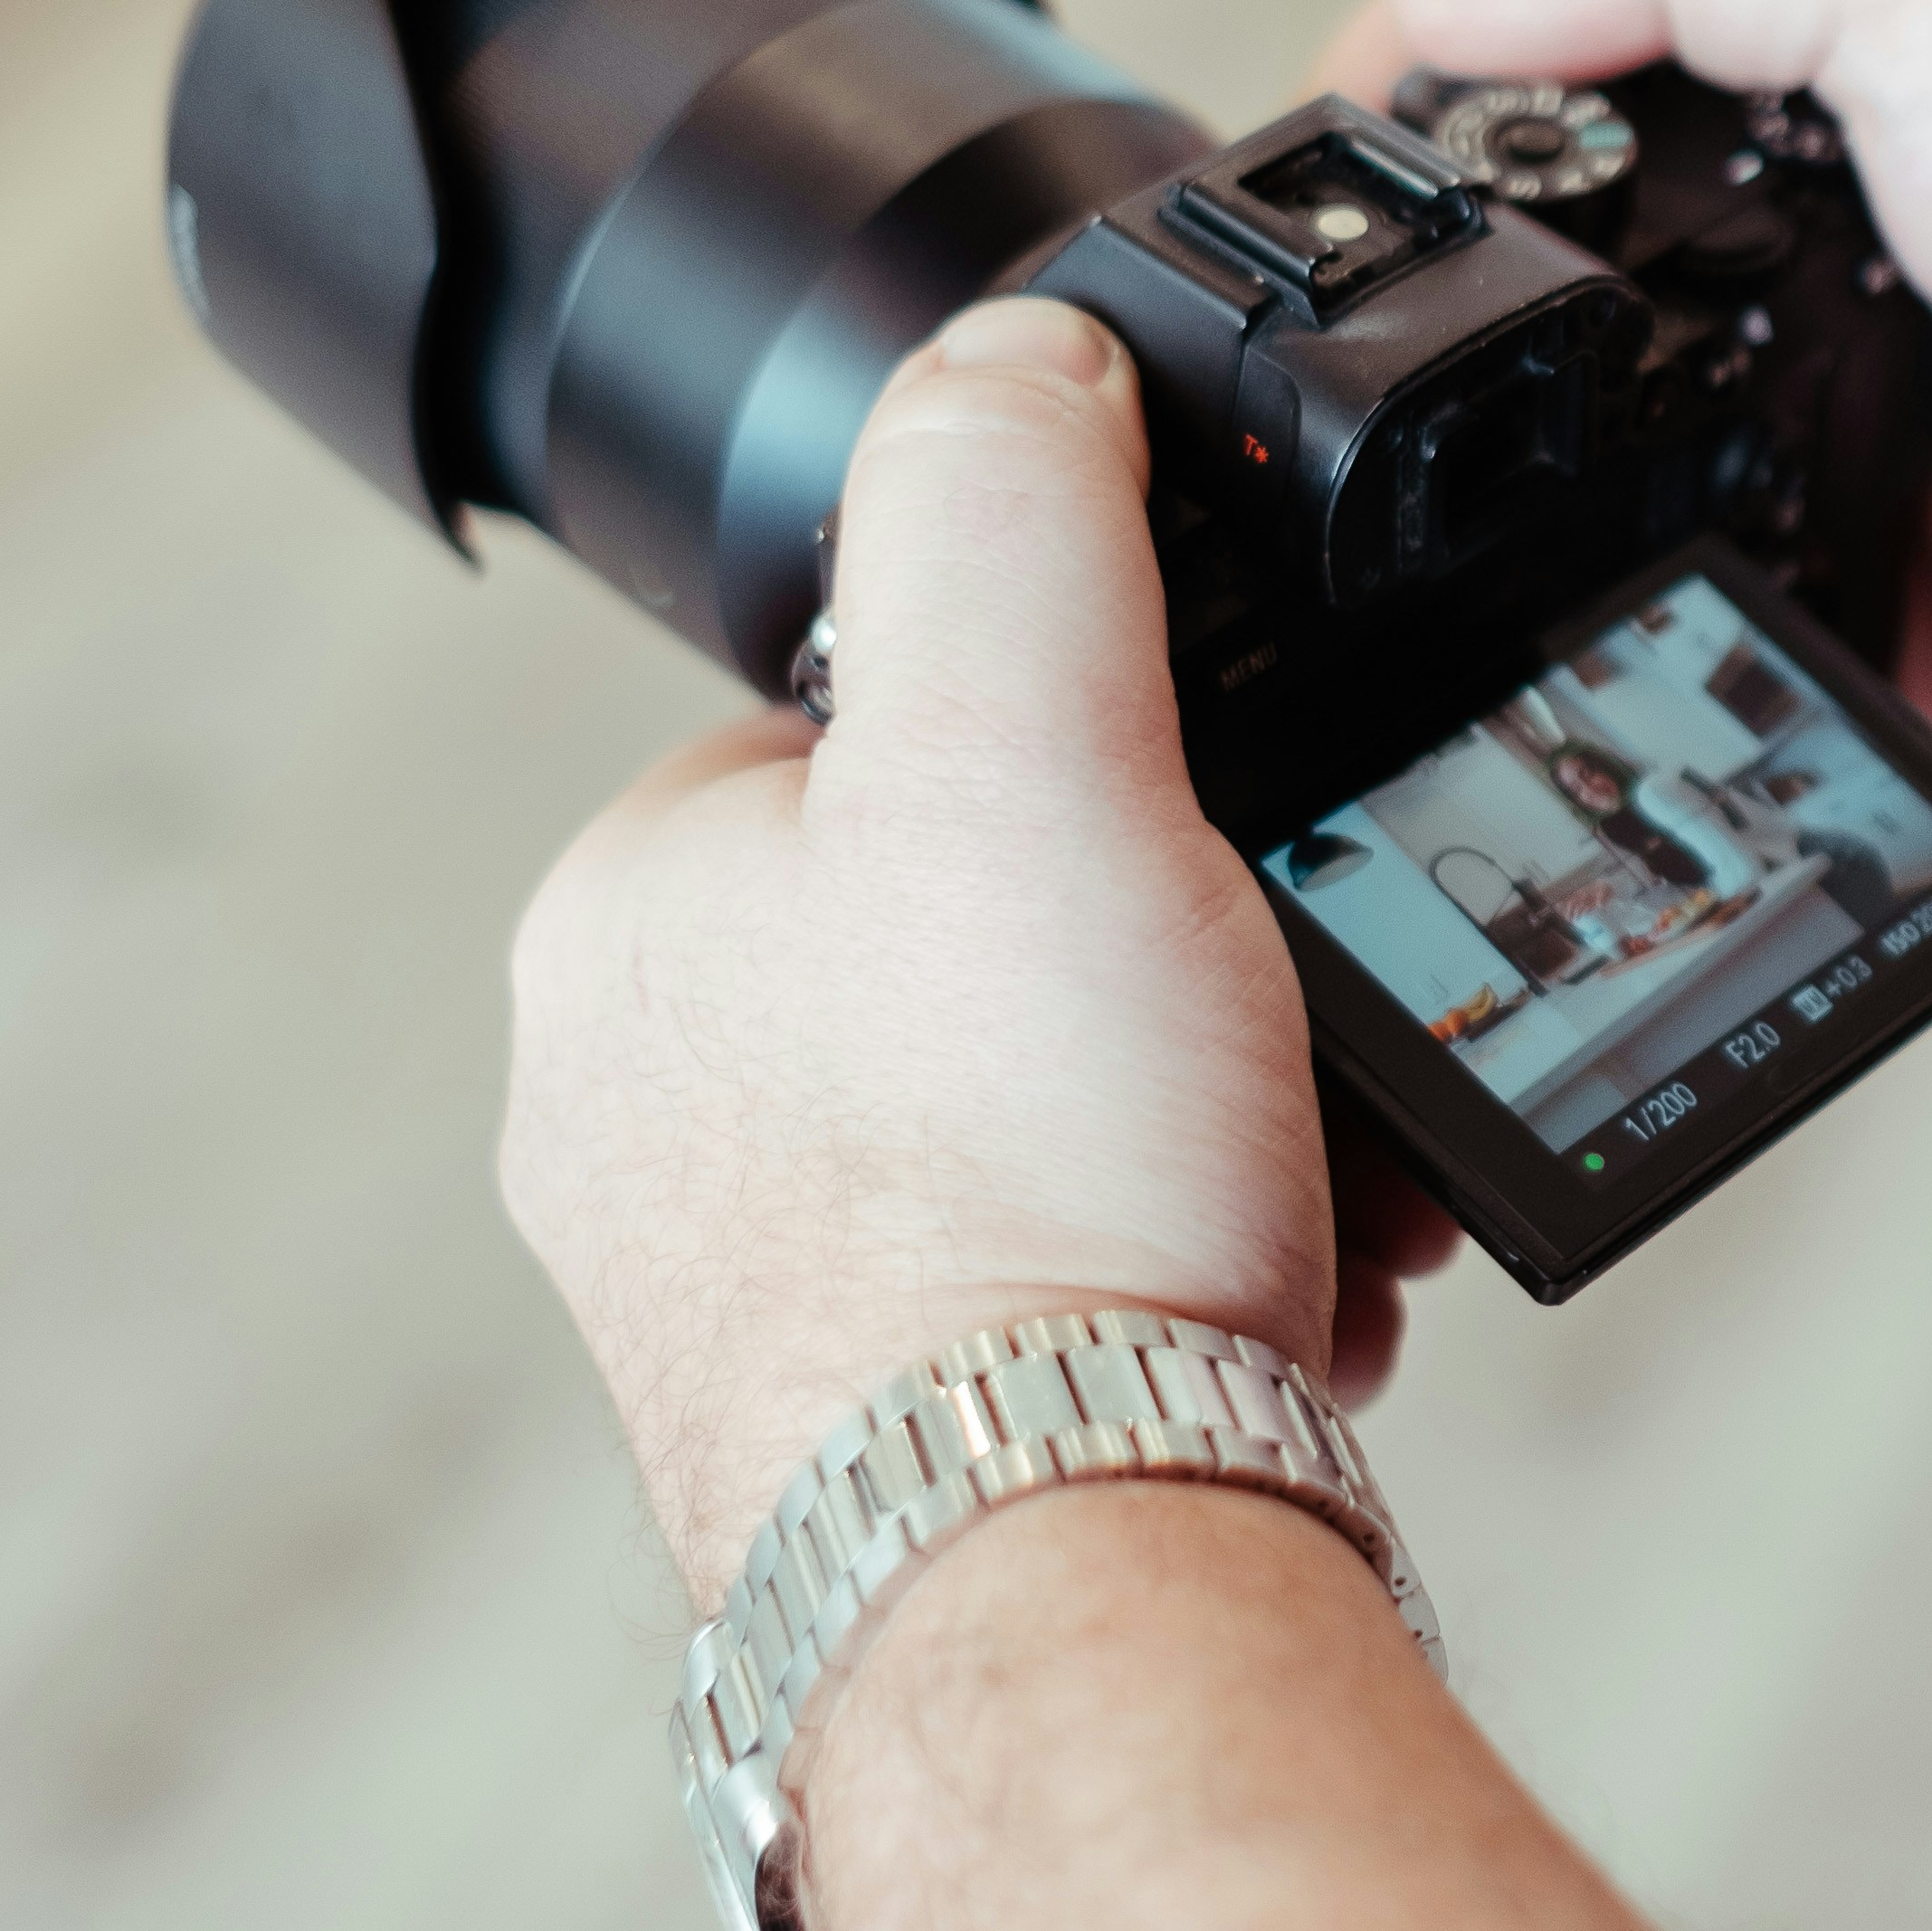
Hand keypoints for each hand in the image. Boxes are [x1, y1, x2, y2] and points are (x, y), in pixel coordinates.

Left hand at [501, 300, 1452, 1609]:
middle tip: (1283, 1027)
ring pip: (1045, 1124)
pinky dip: (1188, 1278)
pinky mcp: (857, 1441)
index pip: (869, 736)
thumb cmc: (1019, 1185)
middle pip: (988, 940)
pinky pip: (1065, 1289)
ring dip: (1211, 1128)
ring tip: (1296, 1178)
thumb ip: (1011, 510)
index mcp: (635, 924)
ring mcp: (744, 1298)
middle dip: (1176, 975)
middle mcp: (646, 1116)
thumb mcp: (1034, 744)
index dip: (1083, 754)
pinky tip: (1263, 1297)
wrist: (1065, 1572)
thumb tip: (1010, 358)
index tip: (1202, 827)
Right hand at [1325, 0, 1931, 773]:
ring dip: (1503, 524)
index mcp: (1784, 76)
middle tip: (1328, 412)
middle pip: (1508, 305)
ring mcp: (1809, 448)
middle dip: (1415, 352)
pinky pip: (1684, 654)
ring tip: (1421, 551)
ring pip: (1567, 497)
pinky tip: (1576, 645)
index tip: (1286, 201)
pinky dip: (1629, 656)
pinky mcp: (1858, 622)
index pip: (1511, 89)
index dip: (1390, 137)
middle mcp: (1781, 261)